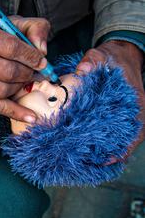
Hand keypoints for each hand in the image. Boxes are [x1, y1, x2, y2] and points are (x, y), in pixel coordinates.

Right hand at [0, 16, 49, 122]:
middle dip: (26, 74)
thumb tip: (42, 50)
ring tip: (24, 82)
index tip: (42, 62)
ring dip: (19, 88)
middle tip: (33, 72)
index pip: (9, 46)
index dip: (30, 56)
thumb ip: (32, 28)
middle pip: (5, 71)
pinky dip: (13, 111)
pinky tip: (30, 116)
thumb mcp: (6, 22)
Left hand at [76, 40, 144, 162]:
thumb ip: (92, 60)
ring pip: (120, 139)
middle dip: (110, 154)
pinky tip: (86, 149)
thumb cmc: (112, 58)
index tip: (107, 160)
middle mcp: (136, 112)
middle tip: (88, 164)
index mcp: (136, 101)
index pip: (136, 132)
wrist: (122, 54)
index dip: (123, 149)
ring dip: (105, 151)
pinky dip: (103, 142)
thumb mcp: (102, 55)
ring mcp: (129, 115)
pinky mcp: (119, 115)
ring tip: (85, 162)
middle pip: (126, 141)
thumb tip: (81, 69)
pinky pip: (113, 133)